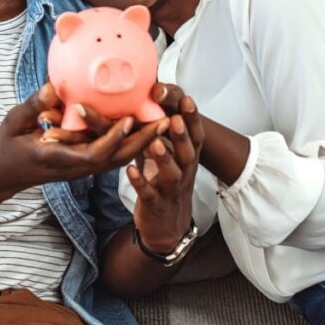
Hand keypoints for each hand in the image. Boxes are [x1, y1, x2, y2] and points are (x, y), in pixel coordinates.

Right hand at [0, 83, 169, 196]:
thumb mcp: (13, 122)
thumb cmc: (6, 146)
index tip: (130, 118)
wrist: (3, 175)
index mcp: (59, 158)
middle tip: (165, 121)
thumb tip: (53, 88)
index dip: (115, 137)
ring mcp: (81, 167)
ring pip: (118, 159)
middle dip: (143, 142)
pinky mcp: (82, 163)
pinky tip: (141, 127)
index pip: (95, 153)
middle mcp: (75, 166)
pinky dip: (128, 143)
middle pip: (117, 159)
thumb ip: (34, 106)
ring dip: (141, 143)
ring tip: (162, 121)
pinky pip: (110, 155)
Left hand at [126, 83, 203, 253]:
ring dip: (164, 158)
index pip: (195, 136)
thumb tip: (154, 99)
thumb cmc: (164, 181)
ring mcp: (170, 189)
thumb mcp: (170, 156)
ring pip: (171, 173)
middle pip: (188, 152)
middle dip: (182, 135)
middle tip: (174, 118)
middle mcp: (183, 173)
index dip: (192, 119)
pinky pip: (149, 193)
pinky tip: (130, 171)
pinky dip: (140, 182)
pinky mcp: (155, 204)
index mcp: (186, 158)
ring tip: (153, 143)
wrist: (166, 225)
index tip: (187, 98)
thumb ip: (164, 132)